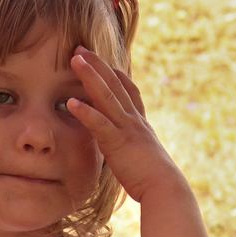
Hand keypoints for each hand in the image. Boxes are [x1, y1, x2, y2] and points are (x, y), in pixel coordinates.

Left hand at [67, 47, 180, 202]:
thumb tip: (129, 152)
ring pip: (106, 96)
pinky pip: (99, 123)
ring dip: (90, 76)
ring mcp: (126, 129)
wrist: (165, 188)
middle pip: (114, 84)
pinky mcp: (118, 143)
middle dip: (97, 64)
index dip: (115, 74)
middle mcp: (134, 120)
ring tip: (75, 59)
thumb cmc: (155, 180)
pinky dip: (85, 111)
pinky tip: (70, 102)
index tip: (102, 60)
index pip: (129, 91)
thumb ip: (133, 149)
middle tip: (80, 48)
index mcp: (140, 123)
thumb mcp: (144, 158)